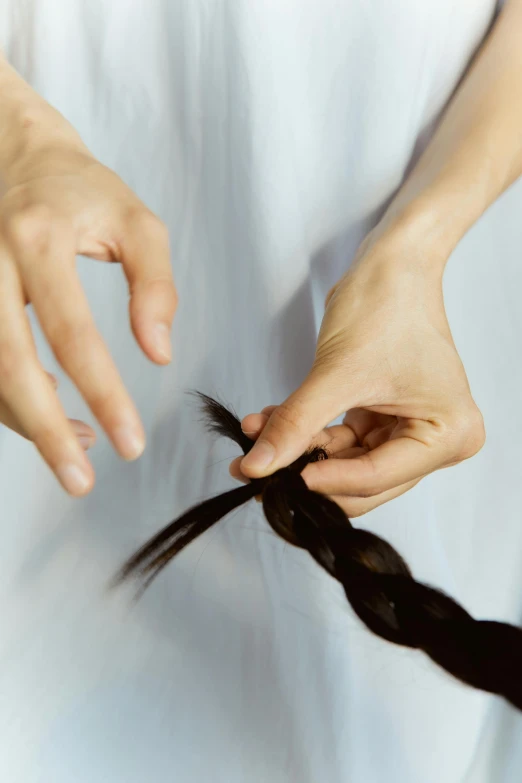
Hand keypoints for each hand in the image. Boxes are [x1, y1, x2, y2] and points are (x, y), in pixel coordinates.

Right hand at [0, 123, 177, 495]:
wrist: (13, 155)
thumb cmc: (81, 190)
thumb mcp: (136, 222)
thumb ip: (155, 285)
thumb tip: (159, 354)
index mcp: (36, 238)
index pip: (70, 330)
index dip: (102, 392)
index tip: (131, 443)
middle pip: (9, 363)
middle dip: (45, 430)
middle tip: (81, 480)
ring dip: (29, 422)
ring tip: (80, 453)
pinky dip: (13, 400)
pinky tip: (55, 412)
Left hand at [229, 230, 484, 515]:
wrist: (391, 263)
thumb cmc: (387, 303)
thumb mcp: (337, 372)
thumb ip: (297, 424)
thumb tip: (258, 467)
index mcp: (450, 433)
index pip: (378, 476)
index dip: (325, 480)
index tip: (276, 479)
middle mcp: (439, 439)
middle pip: (364, 480)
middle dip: (309, 471)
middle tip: (256, 468)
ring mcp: (412, 430)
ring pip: (347, 462)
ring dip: (300, 450)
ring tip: (255, 436)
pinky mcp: (387, 418)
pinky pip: (342, 440)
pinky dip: (307, 433)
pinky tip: (270, 423)